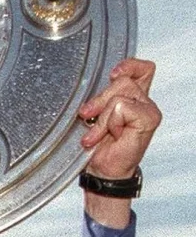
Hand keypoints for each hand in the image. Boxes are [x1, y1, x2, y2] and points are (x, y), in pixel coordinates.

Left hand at [79, 58, 160, 179]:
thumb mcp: (94, 115)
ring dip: (102, 116)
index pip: (141, 69)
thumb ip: (100, 98)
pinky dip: (109, 122)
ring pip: (120, 95)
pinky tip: (108, 136)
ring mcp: (148, 110)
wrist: (103, 170)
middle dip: (99, 100)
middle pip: (123, 81)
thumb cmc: (99, 146)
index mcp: (133, 97)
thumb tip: (90, 83)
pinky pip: (122, 107)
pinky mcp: (149, 119)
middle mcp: (143, 101)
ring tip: (97, 133)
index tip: (112, 75)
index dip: (128, 66)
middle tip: (87, 116)